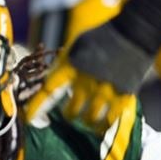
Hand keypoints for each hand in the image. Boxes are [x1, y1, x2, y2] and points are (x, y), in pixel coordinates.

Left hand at [28, 21, 146, 132]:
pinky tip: (100, 126)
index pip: (48, 91)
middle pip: (71, 111)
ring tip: (85, 119)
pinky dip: (102, 125)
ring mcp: (105, 91)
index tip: (28, 119)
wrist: (132, 33)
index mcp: (70, 67)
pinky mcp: (123, 96)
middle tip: (68, 114)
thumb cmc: (100, 37)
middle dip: (68, 115)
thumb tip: (49, 79)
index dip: (37, 107)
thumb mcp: (74, 46)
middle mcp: (86, 81)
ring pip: (89, 118)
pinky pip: (109, 120)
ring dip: (85, 120)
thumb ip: (63, 64)